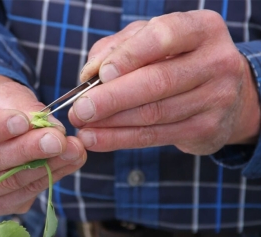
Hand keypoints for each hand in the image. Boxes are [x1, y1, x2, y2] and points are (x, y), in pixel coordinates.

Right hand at [0, 75, 85, 215]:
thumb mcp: (0, 93)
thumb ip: (23, 108)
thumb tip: (53, 131)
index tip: (24, 122)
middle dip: (27, 151)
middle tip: (59, 139)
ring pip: (6, 184)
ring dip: (44, 168)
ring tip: (74, 150)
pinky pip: (18, 197)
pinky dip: (45, 181)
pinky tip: (66, 164)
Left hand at [69, 10, 259, 154]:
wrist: (223, 94)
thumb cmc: (175, 61)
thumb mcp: (150, 42)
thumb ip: (118, 49)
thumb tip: (89, 75)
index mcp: (201, 29)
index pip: (163, 36)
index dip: (129, 56)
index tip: (100, 74)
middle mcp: (216, 61)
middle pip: (157, 81)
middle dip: (112, 98)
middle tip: (80, 109)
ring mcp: (216, 98)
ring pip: (154, 113)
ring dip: (111, 123)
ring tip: (82, 127)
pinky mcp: (207, 129)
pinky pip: (156, 136)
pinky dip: (120, 139)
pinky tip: (96, 140)